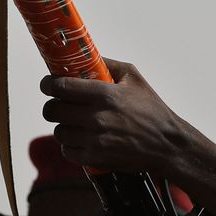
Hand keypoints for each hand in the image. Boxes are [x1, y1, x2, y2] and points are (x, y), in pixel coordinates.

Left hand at [40, 58, 190, 175]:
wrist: (167, 145)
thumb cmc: (152, 109)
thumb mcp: (134, 78)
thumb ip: (108, 64)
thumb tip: (85, 56)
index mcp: (105, 94)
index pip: (61, 87)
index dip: (48, 84)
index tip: (47, 84)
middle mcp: (98, 117)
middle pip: (53, 110)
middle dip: (52, 105)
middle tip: (59, 104)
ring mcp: (95, 140)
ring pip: (58, 131)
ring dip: (63, 126)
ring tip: (74, 123)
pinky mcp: (96, 158)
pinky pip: (67, 151)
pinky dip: (70, 145)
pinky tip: (80, 139)